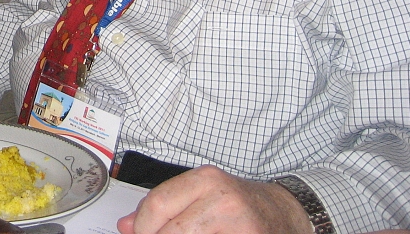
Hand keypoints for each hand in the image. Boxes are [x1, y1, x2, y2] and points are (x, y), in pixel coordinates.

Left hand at [117, 166, 312, 233]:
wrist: (283, 212)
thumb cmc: (239, 202)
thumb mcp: (200, 193)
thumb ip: (163, 206)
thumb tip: (126, 225)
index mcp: (206, 180)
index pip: (158, 204)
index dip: (142, 225)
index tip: (137, 233)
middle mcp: (223, 200)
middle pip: (171, 230)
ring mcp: (239, 226)